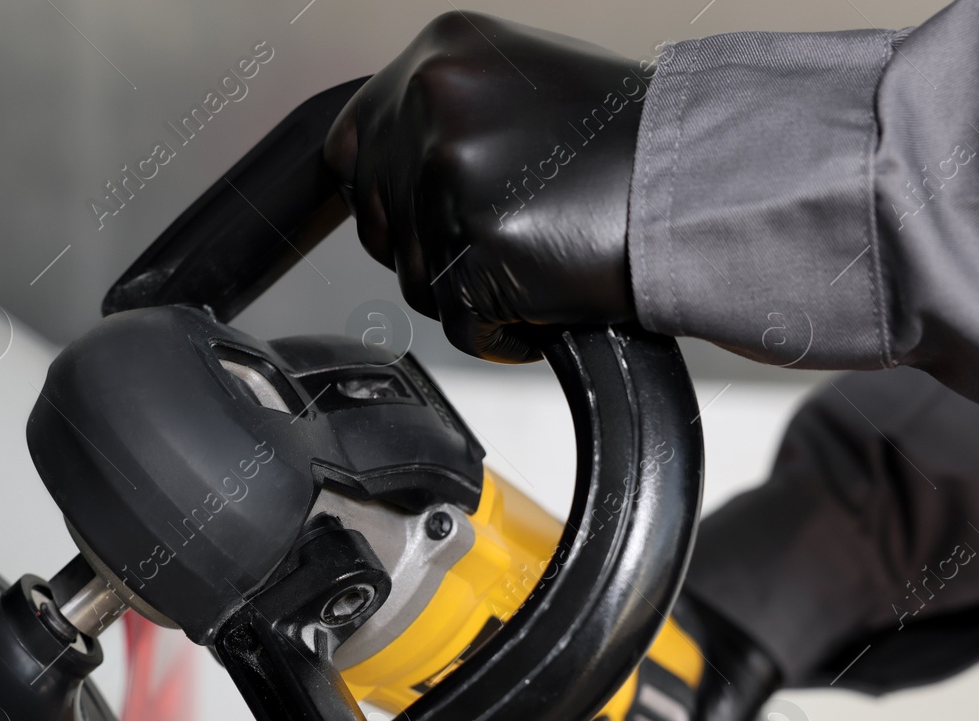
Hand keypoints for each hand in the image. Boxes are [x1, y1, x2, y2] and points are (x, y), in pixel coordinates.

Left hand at [324, 13, 649, 361]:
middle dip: (432, 250)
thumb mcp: (517, 88)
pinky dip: (502, 332)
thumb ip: (444, 116)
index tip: (417, 219)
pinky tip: (548, 297)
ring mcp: (449, 177)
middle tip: (504, 238)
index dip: (383, 200)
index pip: (350, 149)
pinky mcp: (474, 250)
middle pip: (382, 224)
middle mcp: (432, 103)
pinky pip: (459, 325)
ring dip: (470, 292)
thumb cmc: (626, 146)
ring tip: (538, 258)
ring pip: (416, 280)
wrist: (703, 182)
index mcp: (439, 54)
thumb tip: (390, 165)